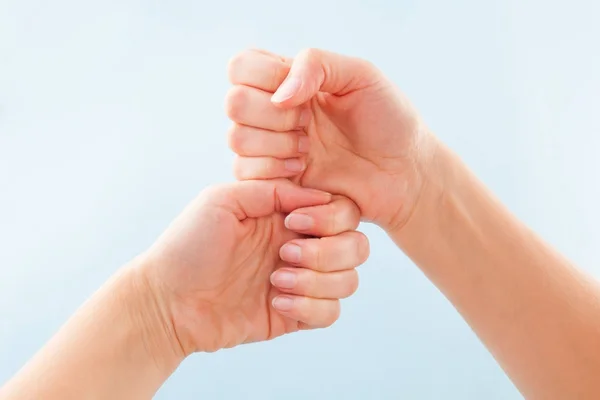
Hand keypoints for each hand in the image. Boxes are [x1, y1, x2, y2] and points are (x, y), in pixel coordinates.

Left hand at [140, 180, 367, 354]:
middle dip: (328, 252)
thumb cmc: (188, 246)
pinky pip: (331, 313)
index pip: (342, 211)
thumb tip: (319, 197)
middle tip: (285, 254)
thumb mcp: (224, 200)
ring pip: (349, 281)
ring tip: (275, 281)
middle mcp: (301, 245)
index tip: (293, 223)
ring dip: (317, 281)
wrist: (167, 301)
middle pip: (357, 246)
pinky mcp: (295, 314)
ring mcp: (301, 281)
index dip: (331, 218)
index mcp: (288, 215)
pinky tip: (277, 302)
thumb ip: (272, 190)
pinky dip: (310, 308)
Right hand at [225, 48, 437, 231]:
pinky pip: (246, 173)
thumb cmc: (389, 120)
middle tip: (308, 125)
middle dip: (272, 116)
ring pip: (237, 139)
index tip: (305, 95)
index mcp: (290, 80)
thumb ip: (316, 64)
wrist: (404, 172)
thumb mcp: (360, 74)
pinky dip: (274, 170)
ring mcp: (272, 147)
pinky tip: (304, 169)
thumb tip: (279, 95)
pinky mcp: (275, 181)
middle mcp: (274, 112)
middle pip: (234, 104)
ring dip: (275, 144)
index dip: (263, 78)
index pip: (242, 67)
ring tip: (309, 150)